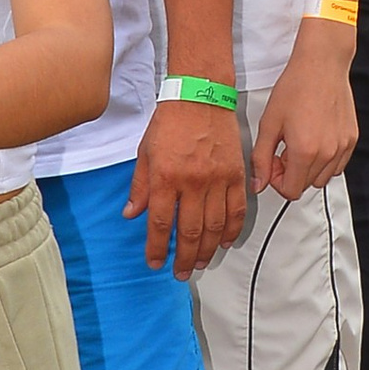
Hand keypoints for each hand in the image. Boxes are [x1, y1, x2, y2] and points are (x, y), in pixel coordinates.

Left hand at [126, 93, 247, 273]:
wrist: (200, 96)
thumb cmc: (170, 122)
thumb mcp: (146, 153)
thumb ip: (139, 186)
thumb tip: (131, 213)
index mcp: (166, 177)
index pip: (161, 223)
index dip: (157, 248)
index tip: (156, 262)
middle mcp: (192, 182)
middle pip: (190, 231)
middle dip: (185, 257)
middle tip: (182, 273)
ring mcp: (217, 180)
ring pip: (215, 226)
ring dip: (208, 249)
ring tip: (202, 263)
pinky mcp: (236, 175)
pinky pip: (236, 209)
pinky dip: (232, 229)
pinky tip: (225, 241)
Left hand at [252, 22, 358, 199]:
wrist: (321, 65)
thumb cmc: (295, 87)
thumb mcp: (269, 123)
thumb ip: (260, 158)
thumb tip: (258, 184)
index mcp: (304, 151)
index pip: (291, 191)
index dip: (277, 181)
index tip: (273, 162)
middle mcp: (327, 153)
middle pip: (306, 186)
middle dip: (291, 173)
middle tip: (283, 149)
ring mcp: (342, 147)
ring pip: (323, 178)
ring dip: (308, 169)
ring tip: (300, 144)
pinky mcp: (351, 140)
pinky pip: (337, 166)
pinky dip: (325, 161)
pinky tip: (315, 139)